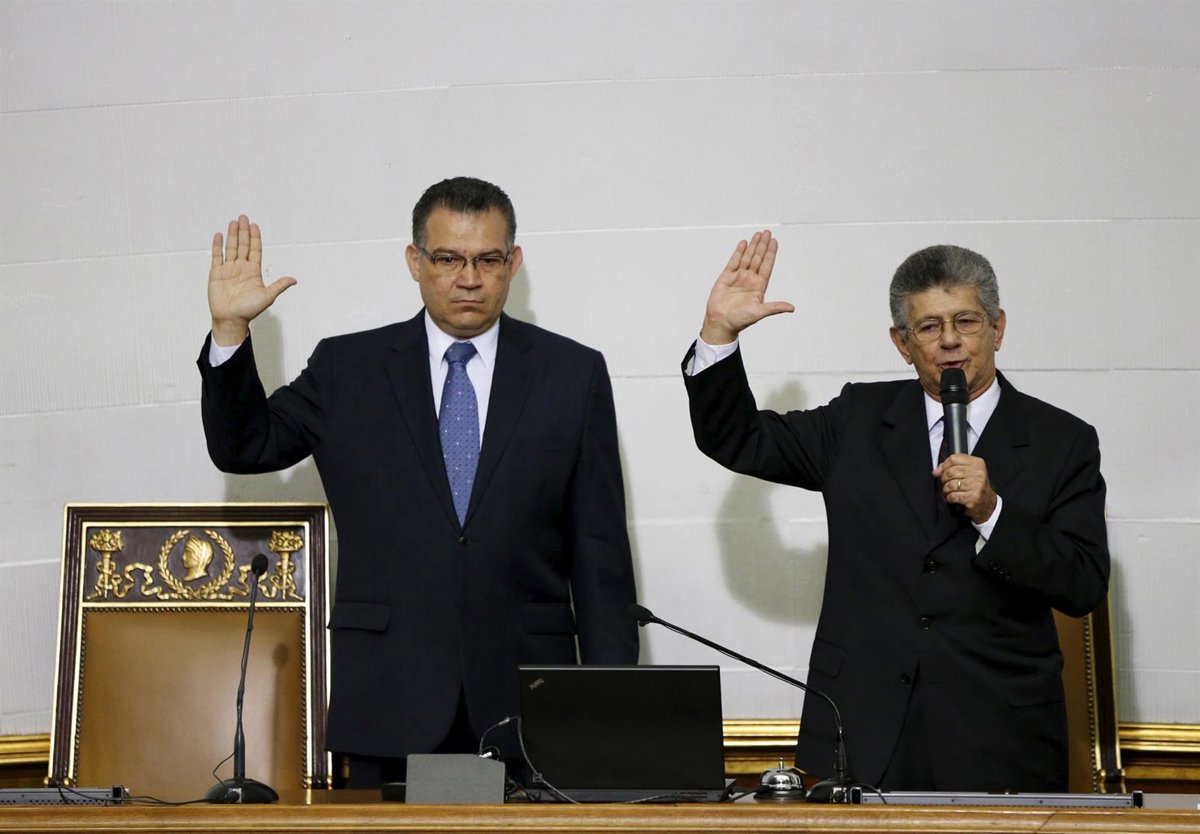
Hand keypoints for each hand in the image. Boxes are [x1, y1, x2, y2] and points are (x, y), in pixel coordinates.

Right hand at [208, 215, 295, 345]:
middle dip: (243, 231)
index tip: (254, 225)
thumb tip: (294, 280)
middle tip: (243, 217)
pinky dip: (217, 246)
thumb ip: (279, 286)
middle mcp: (241, 268)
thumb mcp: (267, 296)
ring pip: (231, 248)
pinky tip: (219, 235)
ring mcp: (228, 269)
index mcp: (253, 271)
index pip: (255, 250)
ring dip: (232, 235)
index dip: (255, 238)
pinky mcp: (216, 273)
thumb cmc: (249, 310)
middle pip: (243, 245)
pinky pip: (217, 256)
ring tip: (233, 222)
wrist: (231, 319)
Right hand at [699, 230, 793, 344]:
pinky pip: (734, 261)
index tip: (774, 242)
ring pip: (747, 257)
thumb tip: (791, 308)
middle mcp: (750, 279)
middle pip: (758, 258)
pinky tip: (744, 244)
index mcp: (759, 286)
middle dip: (763, 245)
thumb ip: (774, 307)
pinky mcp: (726, 277)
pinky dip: (739, 252)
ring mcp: (738, 277)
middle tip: (767, 233)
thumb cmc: (739, 320)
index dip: (771, 253)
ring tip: (758, 235)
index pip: (767, 266)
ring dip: (753, 246)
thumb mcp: (759, 313)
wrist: (721, 322)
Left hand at [934, 453, 997, 524]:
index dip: (944, 466)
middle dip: (944, 479)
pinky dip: (950, 498)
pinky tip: (953, 498)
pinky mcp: (973, 497)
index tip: (941, 472)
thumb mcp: (967, 472)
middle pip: (950, 472)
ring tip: (950, 491)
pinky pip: (953, 495)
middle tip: (946, 483)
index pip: (954, 459)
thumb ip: (951, 467)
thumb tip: (936, 471)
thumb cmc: (975, 486)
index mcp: (977, 463)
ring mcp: (977, 485)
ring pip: (950, 484)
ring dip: (946, 490)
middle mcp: (978, 473)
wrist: (987, 503)